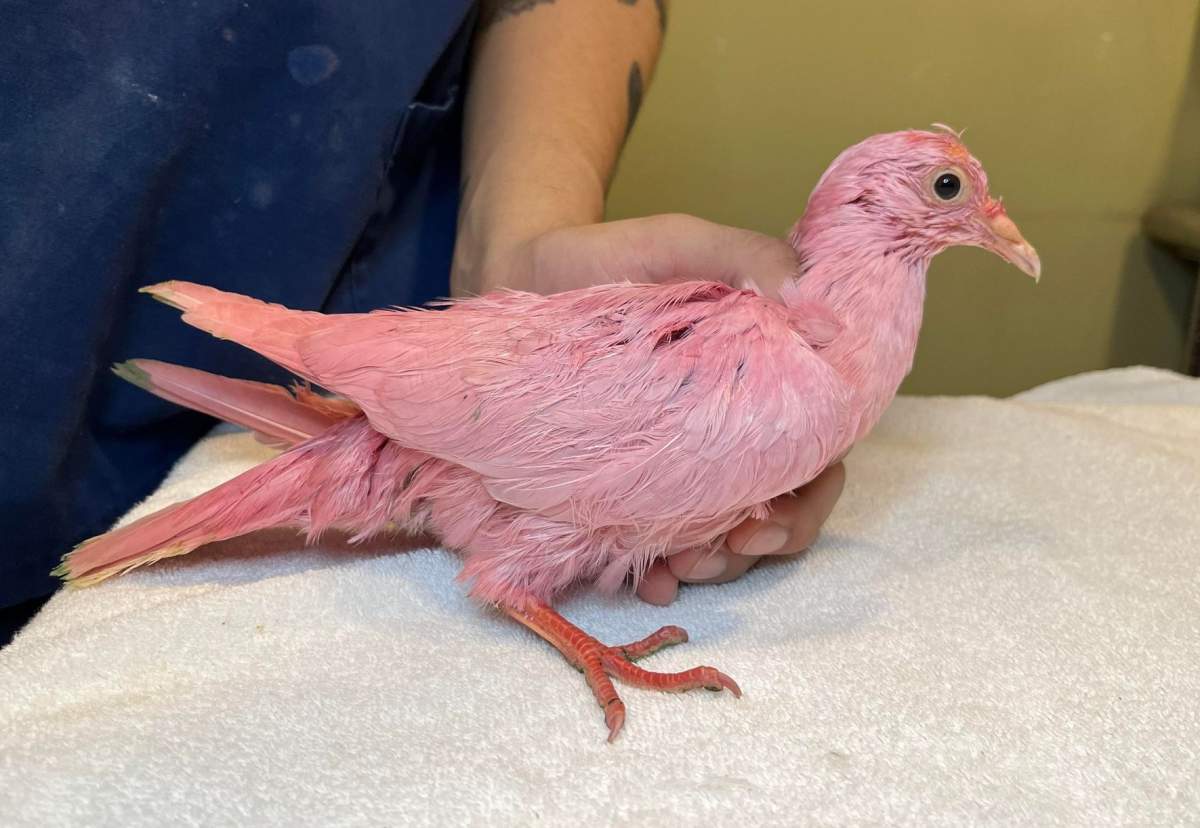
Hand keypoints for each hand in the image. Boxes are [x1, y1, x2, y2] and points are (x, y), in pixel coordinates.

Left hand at [453, 214, 847, 604]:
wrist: (520, 271)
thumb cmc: (608, 257)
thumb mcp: (680, 243)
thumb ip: (748, 258)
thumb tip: (820, 315)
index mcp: (763, 381)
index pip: (816, 453)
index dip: (807, 499)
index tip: (765, 522)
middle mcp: (729, 429)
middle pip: (775, 511)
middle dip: (753, 549)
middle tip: (710, 554)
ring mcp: (677, 461)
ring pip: (721, 538)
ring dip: (711, 566)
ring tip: (674, 568)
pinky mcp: (624, 480)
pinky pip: (652, 540)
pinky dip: (656, 569)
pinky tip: (645, 579)